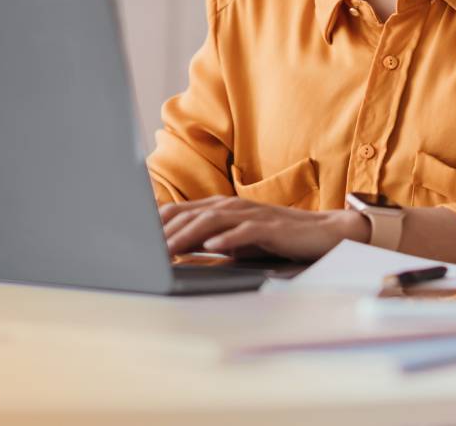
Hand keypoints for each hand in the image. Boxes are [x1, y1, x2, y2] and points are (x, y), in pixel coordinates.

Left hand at [159, 195, 369, 262]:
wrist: (323, 233)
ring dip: (187, 235)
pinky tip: (211, 248)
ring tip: (167, 249)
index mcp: (221, 207)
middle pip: (190, 214)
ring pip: (212, 220)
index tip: (133, 239)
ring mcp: (251, 214)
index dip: (156, 225)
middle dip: (164, 232)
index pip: (180, 211)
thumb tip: (177, 249)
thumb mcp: (237, 239)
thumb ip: (209, 239)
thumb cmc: (277, 237)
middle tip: (141, 249)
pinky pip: (244, 232)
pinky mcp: (270, 226)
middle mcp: (233, 206)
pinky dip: (226, 239)